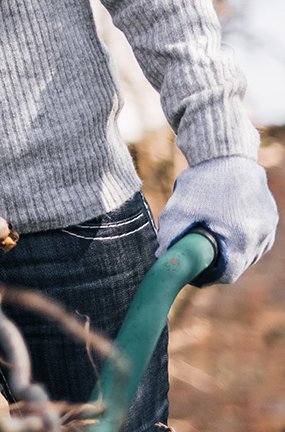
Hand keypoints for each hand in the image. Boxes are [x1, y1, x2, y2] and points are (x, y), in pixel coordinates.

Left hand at [155, 155, 278, 283]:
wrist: (227, 154)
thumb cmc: (202, 183)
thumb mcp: (179, 211)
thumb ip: (168, 238)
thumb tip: (161, 258)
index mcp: (241, 240)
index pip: (226, 275)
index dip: (206, 277)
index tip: (191, 272)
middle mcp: (261, 237)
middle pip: (238, 266)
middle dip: (216, 263)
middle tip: (196, 253)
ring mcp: (269, 227)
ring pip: (249, 254)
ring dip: (229, 252)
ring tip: (209, 236)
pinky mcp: (271, 217)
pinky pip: (256, 239)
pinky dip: (240, 239)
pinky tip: (223, 227)